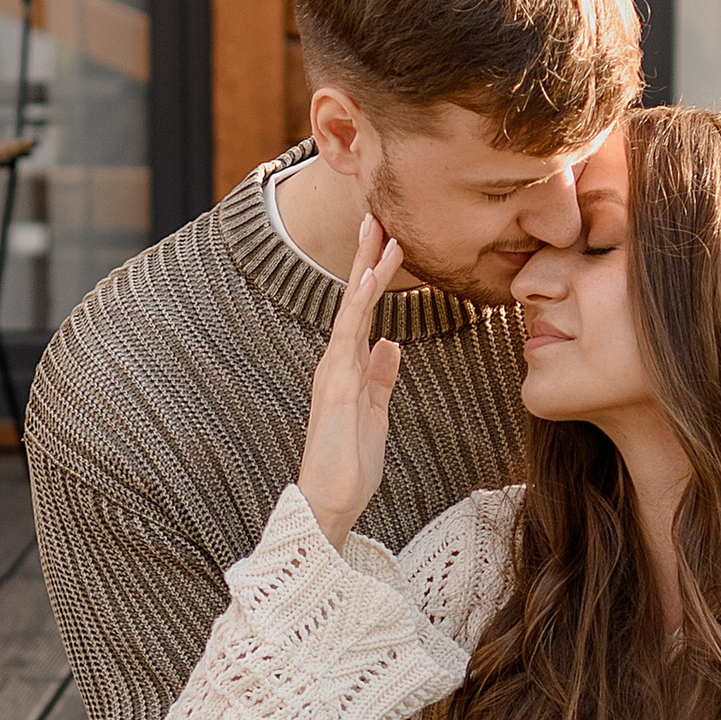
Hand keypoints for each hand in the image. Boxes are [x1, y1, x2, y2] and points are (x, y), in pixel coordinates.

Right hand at [296, 218, 404, 548]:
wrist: (329, 504)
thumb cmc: (350, 466)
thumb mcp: (376, 415)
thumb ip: (381, 378)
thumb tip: (391, 344)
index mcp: (348, 369)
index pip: (364, 313)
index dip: (376, 277)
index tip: (390, 242)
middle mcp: (336, 363)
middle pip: (354, 300)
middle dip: (366, 258)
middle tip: (377, 215)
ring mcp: (334, 372)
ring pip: (352, 309)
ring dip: (366, 269)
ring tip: (379, 231)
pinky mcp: (337, 386)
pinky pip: (349, 336)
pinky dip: (360, 304)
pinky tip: (371, 279)